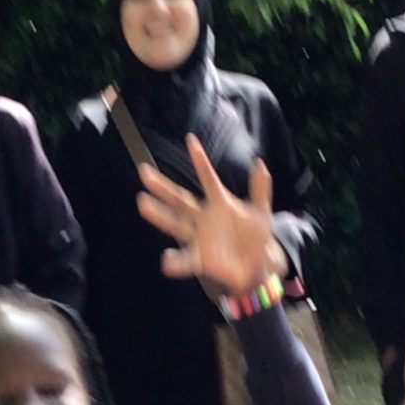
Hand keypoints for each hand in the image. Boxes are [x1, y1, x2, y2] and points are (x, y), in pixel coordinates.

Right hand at [135, 140, 279, 296]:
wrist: (256, 265)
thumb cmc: (255, 237)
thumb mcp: (261, 211)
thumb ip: (260, 189)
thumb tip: (260, 164)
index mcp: (219, 203)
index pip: (207, 178)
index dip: (200, 160)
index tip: (191, 140)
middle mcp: (203, 218)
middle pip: (179, 199)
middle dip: (162, 187)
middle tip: (144, 172)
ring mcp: (199, 238)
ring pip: (176, 224)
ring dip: (160, 215)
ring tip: (143, 204)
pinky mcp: (200, 258)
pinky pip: (186, 260)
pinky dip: (176, 262)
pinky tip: (167, 261)